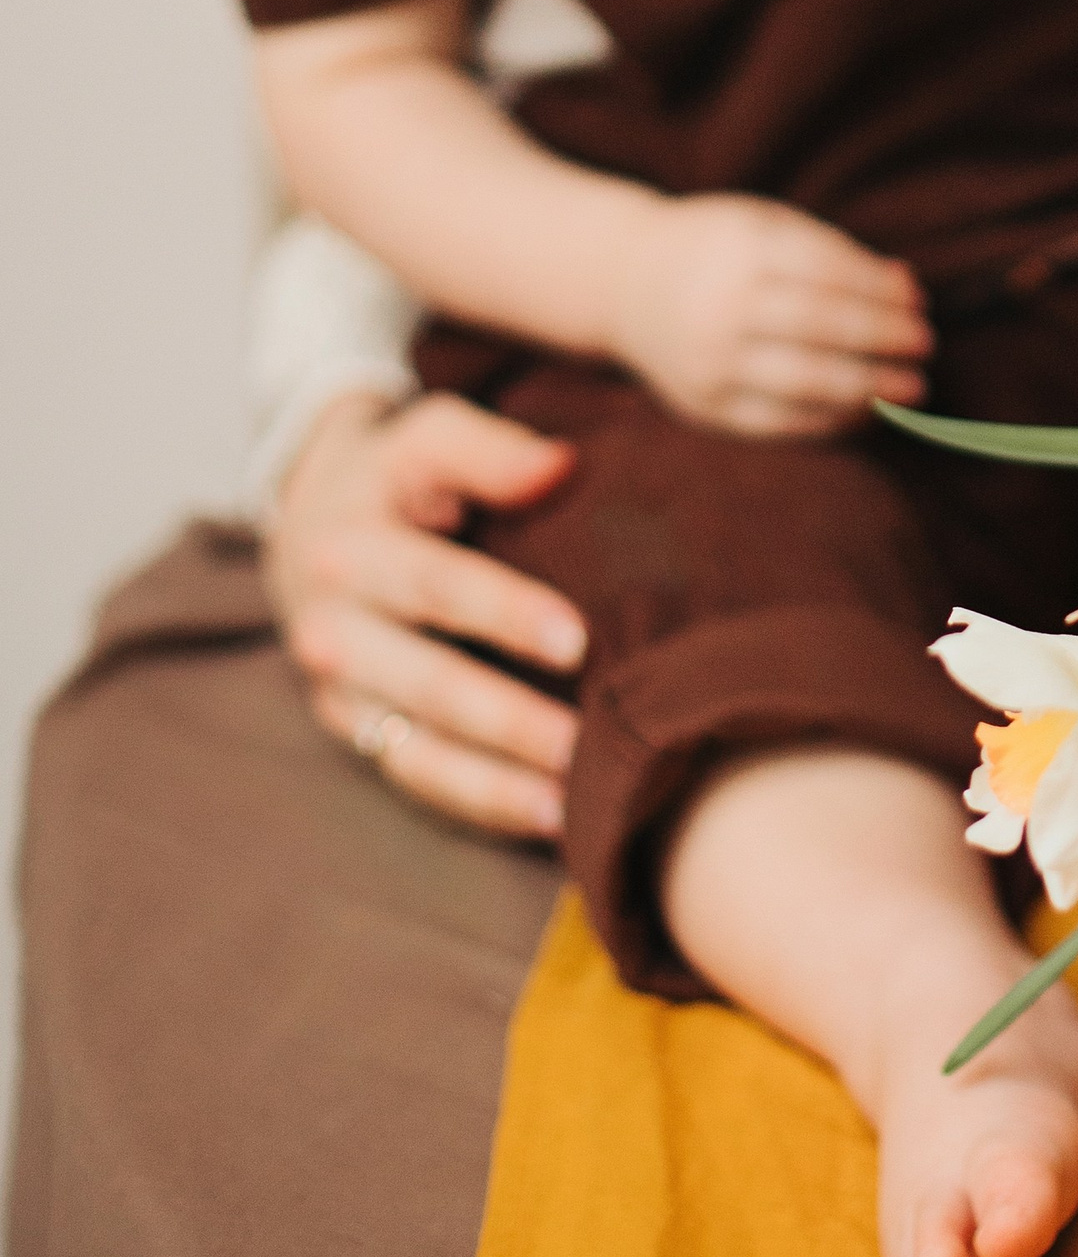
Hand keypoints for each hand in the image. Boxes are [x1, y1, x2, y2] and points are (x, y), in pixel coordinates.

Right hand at [266, 389, 588, 838]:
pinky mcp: (355, 730)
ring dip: (496, 784)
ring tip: (573, 804)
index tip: (578, 640)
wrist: (313, 520)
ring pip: (416, 751)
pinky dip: (479, 804)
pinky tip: (548, 818)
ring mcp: (340, 692)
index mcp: (351, 550)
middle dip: (506, 719)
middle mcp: (333, 631)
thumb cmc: (398, 475)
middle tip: (585, 743)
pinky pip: (415, 779)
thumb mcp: (429, 438)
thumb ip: (488, 449)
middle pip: (426, 683)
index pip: (434, 584)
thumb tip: (560, 464)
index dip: (504, 613)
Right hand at [606, 192, 932, 436]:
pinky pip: (778, 421)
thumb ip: (832, 250)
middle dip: (883, 339)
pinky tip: (867, 413)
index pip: (828, 272)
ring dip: (868, 388)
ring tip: (912, 389)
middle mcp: (721, 306)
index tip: (920, 303)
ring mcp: (709, 361)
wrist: (625, 282)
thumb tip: (907, 286)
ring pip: (803, 381)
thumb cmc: (717, 247)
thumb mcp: (765, 225)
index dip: (880, 292)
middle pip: (821, 327)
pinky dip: (830, 421)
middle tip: (926, 348)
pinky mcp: (704, 406)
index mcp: (742, 249)